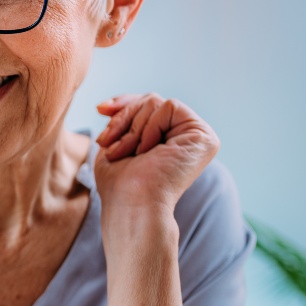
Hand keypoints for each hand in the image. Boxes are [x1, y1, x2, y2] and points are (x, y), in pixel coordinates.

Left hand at [94, 93, 219, 213]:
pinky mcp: (204, 137)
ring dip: (132, 128)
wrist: (132, 204)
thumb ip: (118, 123)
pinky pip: (169, 107)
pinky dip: (149, 127)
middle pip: (149, 100)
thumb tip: (106, 106)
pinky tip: (147, 151)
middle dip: (123, 118)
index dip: (123, 103)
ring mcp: (197, 136)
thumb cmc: (119, 185)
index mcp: (167, 139)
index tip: (100, 109)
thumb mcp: (113, 146)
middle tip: (107, 143)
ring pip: (156, 102)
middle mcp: (185, 137)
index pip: (147, 106)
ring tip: (127, 154)